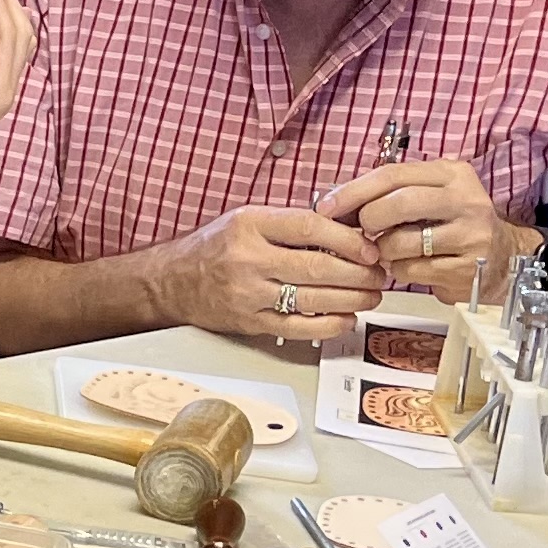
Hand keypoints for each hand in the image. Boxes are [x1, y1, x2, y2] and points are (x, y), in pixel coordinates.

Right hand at [159, 204, 384, 346]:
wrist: (170, 281)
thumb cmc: (213, 248)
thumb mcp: (247, 219)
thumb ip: (290, 224)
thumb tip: (346, 229)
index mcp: (250, 225)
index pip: (310, 228)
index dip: (348, 239)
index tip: (369, 247)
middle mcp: (248, 259)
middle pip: (318, 266)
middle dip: (359, 272)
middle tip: (378, 274)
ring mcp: (248, 294)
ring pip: (313, 299)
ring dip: (352, 298)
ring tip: (371, 294)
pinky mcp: (250, 322)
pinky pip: (298, 327)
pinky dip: (329, 325)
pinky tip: (346, 318)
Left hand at [320, 155, 531, 298]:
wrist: (501, 260)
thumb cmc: (451, 225)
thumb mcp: (429, 197)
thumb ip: (389, 194)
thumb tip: (332, 202)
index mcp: (452, 174)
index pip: (393, 174)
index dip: (353, 191)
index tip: (326, 206)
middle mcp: (466, 200)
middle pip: (397, 204)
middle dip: (367, 220)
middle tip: (363, 231)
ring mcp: (470, 235)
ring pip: (400, 242)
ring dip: (383, 250)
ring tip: (393, 249)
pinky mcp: (466, 268)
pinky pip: (410, 270)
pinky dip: (399, 271)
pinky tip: (411, 265)